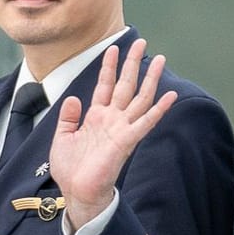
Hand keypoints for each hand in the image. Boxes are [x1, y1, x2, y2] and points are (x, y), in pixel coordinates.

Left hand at [48, 40, 176, 231]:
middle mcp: (112, 119)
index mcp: (96, 117)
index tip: (113, 48)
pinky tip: (170, 95)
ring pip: (140, 98)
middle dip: (132, 64)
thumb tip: (72, 98)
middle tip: (141, 42)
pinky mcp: (127, 141)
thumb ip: (68, 118)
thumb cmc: (71, 170)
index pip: (105, 86)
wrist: (78, 192)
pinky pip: (146, 121)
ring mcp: (121, 129)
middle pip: (126, 85)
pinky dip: (158, 109)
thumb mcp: (62, 138)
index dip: (109, 67)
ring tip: (160, 59)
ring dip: (150, 79)